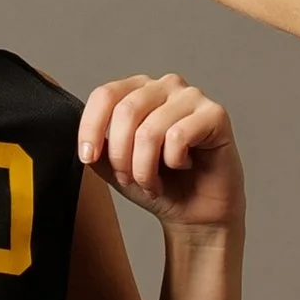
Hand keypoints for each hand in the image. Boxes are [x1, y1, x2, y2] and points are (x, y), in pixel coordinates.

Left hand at [78, 75, 241, 233]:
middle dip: (121, 156)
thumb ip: (97, 147)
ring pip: (150, 130)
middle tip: (129, 180)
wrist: (195, 213)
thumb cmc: (159, 186)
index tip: (88, 157)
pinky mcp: (215, 114)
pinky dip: (174, 162)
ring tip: (153, 182)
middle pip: (126, 111)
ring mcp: (191, 97)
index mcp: (138, 90)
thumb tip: (85, 139)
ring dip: (145, 168)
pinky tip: (183, 166)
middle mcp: (164, 86)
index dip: (90, 128)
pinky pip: (179, 136)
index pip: (105, 95)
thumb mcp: (115, 168)